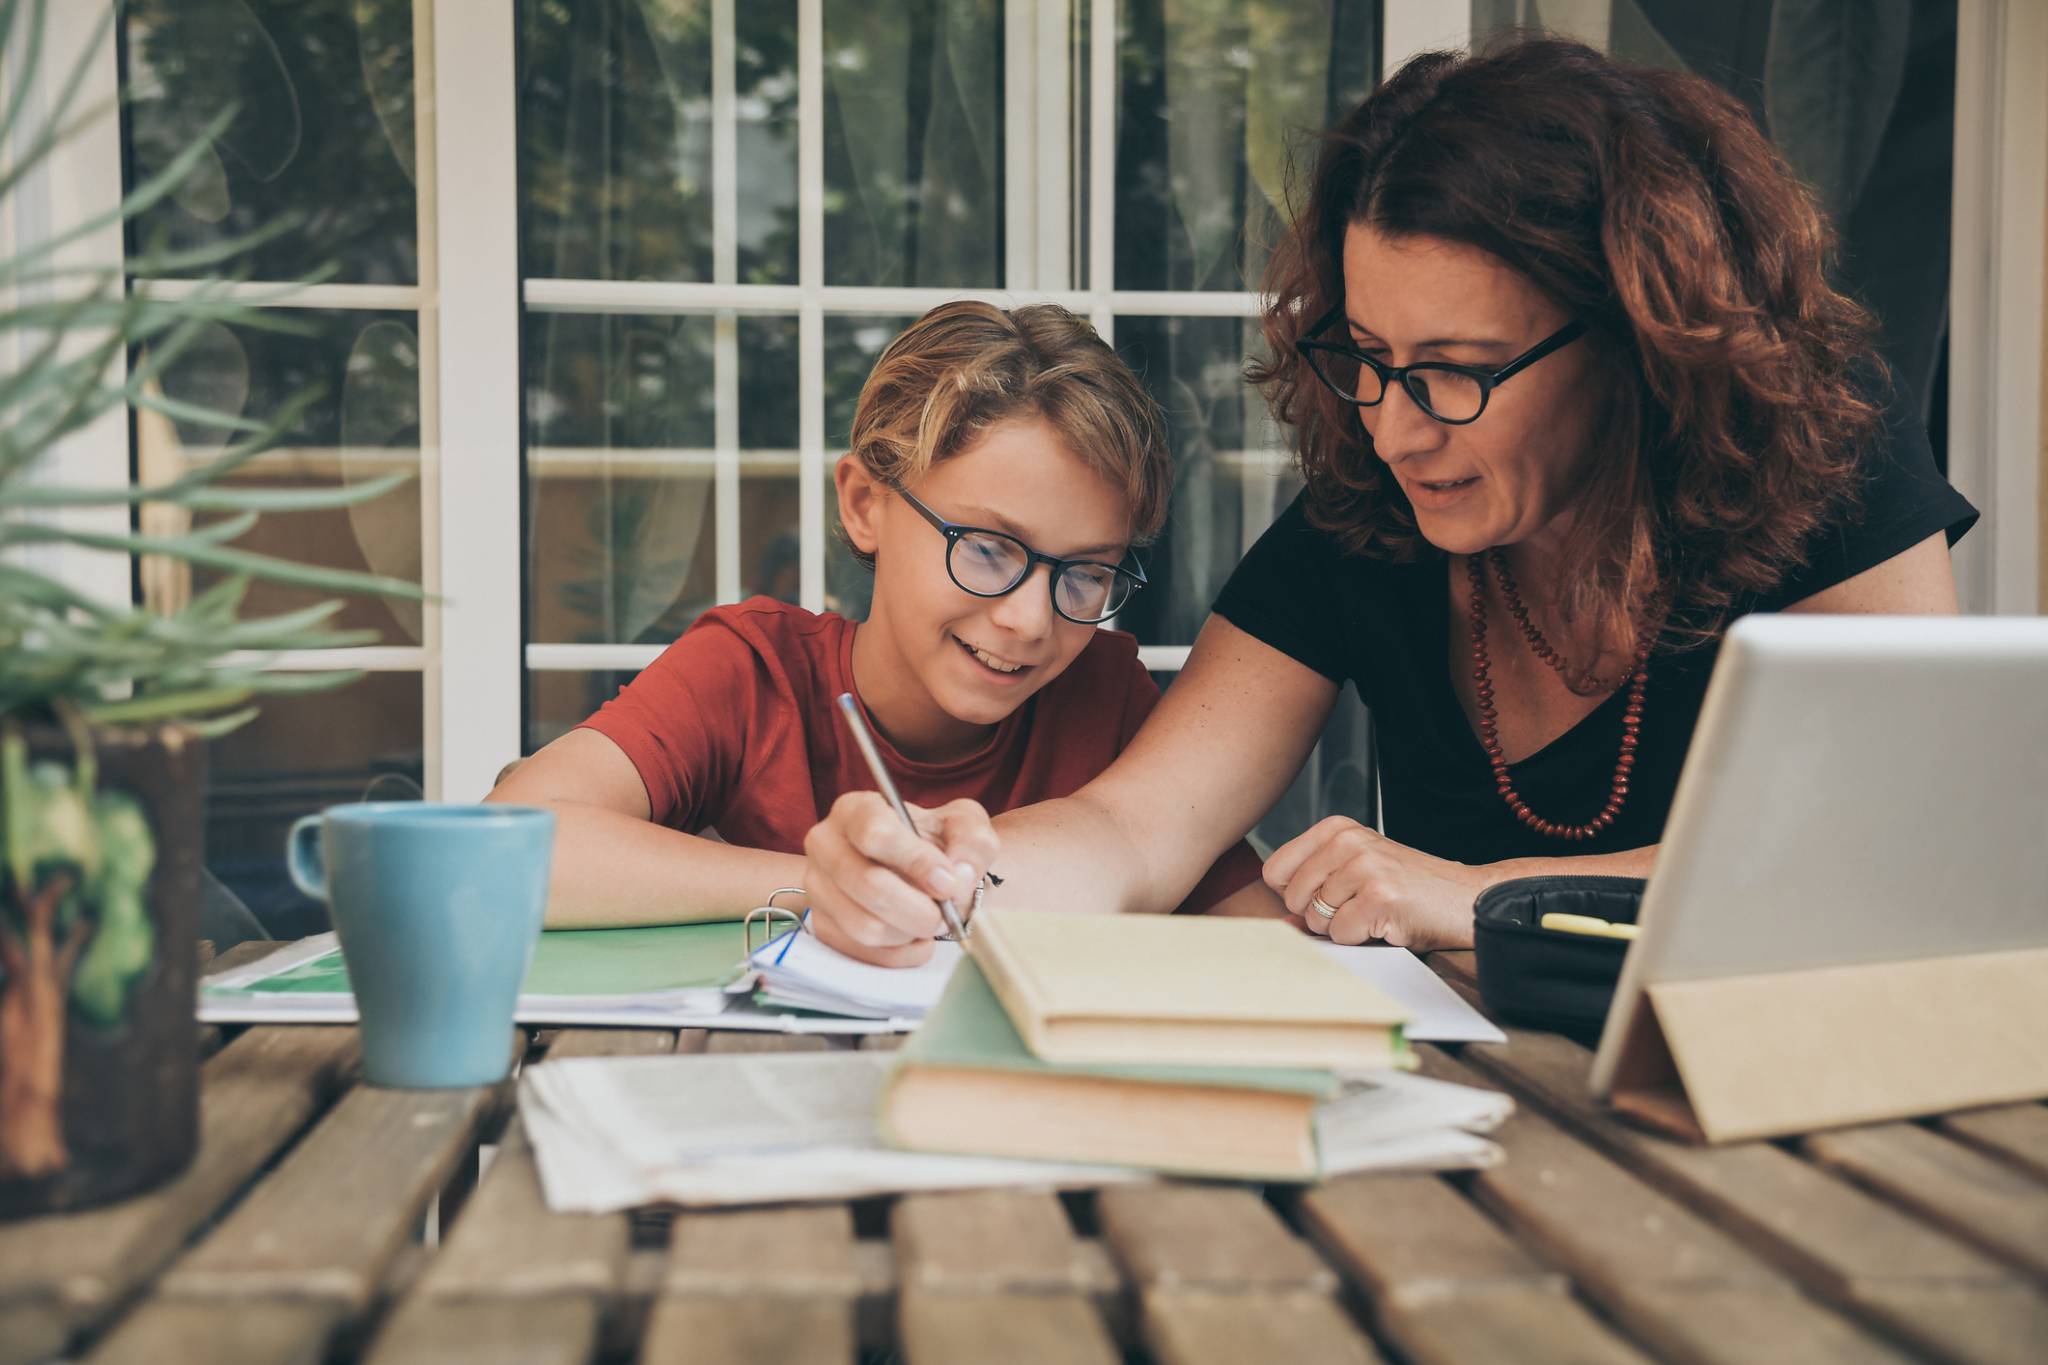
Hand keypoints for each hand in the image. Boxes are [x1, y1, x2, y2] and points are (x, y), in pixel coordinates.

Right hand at [800, 793, 998, 966]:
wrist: (924, 873)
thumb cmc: (938, 843)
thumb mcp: (966, 827)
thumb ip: (972, 842)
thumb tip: (957, 876)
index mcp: (855, 810)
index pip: (874, 833)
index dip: (915, 861)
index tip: (947, 882)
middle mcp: (825, 846)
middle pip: (867, 885)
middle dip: (918, 909)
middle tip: (945, 914)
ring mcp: (818, 888)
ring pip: (866, 926)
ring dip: (910, 933)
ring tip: (931, 921)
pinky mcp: (824, 926)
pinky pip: (864, 954)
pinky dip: (901, 954)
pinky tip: (916, 938)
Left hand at [1263, 816, 1490, 950]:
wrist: (1466, 898)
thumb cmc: (1410, 888)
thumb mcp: (1358, 872)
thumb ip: (1315, 888)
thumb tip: (1279, 924)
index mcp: (1337, 829)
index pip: (1275, 869)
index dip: (1294, 894)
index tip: (1327, 894)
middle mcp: (1348, 842)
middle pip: (1292, 898)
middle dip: (1320, 915)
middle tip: (1358, 906)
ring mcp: (1364, 868)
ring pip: (1316, 919)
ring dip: (1343, 928)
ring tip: (1375, 912)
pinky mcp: (1378, 897)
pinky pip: (1342, 934)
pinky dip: (1362, 938)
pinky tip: (1386, 922)